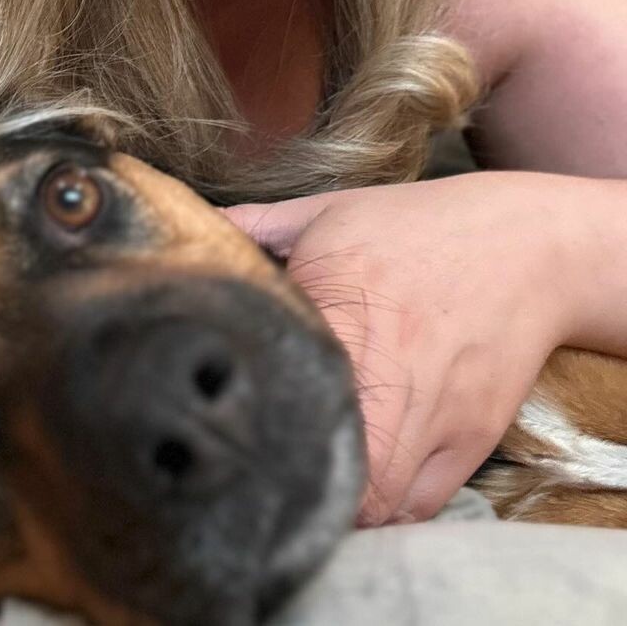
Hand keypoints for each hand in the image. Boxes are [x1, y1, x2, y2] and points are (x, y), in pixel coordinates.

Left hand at [220, 171, 577, 525]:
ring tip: (304, 484)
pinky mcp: (472, 436)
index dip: (247, 408)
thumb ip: (256, 226)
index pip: (283, 374)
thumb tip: (192, 225)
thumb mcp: (332, 210)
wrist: (529, 245)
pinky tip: (359, 489)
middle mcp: (388, 361)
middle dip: (288, 471)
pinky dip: (385, 510)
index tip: (225, 417)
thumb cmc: (418, 226)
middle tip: (260, 463)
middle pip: (327, 451)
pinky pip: (420, 504)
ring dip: (335, 502)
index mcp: (341, 298)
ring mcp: (435, 408)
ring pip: (373, 497)